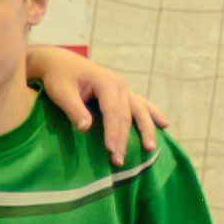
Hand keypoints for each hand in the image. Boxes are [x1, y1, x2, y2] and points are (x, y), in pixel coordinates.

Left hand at [24, 46, 163, 160]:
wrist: (60, 62)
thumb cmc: (59, 77)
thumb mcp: (61, 93)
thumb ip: (74, 109)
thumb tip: (86, 127)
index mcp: (106, 82)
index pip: (112, 112)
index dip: (112, 132)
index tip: (110, 150)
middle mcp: (119, 84)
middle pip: (126, 115)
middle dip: (124, 139)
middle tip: (119, 161)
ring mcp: (123, 88)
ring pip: (138, 110)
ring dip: (145, 129)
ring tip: (150, 148)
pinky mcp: (122, 92)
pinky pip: (140, 104)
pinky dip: (152, 114)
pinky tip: (164, 124)